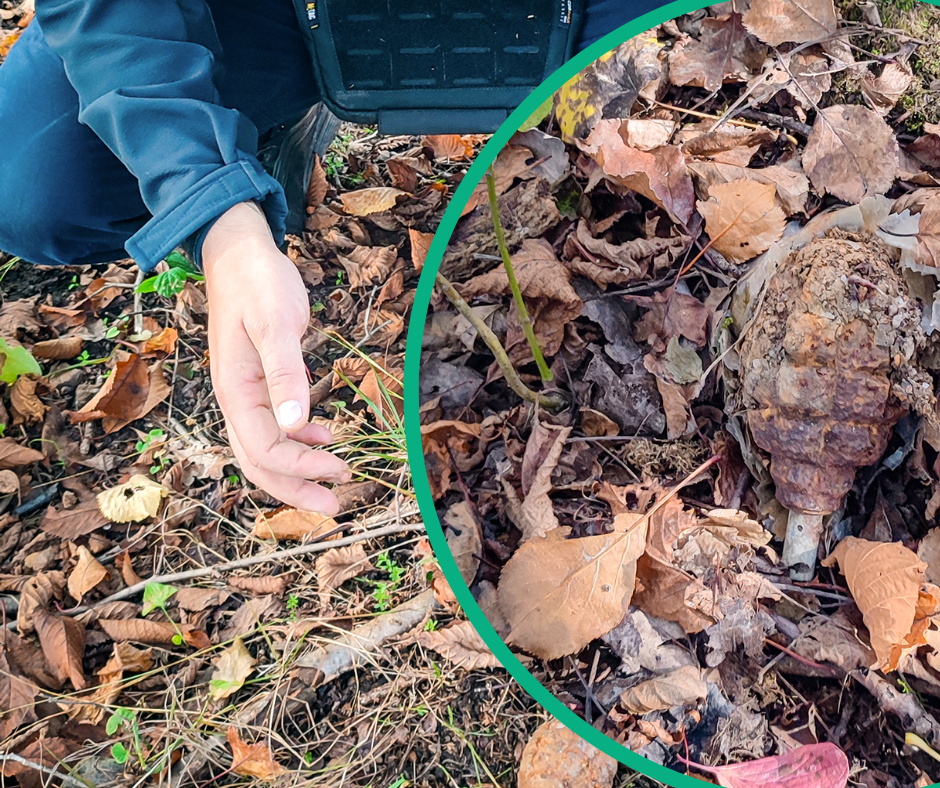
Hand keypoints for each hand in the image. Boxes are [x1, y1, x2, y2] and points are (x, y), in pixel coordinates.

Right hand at [202, 202, 349, 513]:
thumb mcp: (275, 324)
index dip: (301, 468)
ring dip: (297, 470)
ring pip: (266, 447)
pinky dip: (298, 440)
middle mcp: (236, 399)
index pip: (264, 448)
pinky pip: (273, 426)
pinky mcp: (259, 383)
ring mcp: (245, 392)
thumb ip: (285, 375)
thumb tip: (296, 427)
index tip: (341, 470)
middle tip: (336, 506)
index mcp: (235, 391)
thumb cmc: (258, 284)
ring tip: (335, 480)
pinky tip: (324, 437)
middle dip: (296, 488)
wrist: (239, 254)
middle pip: (260, 461)